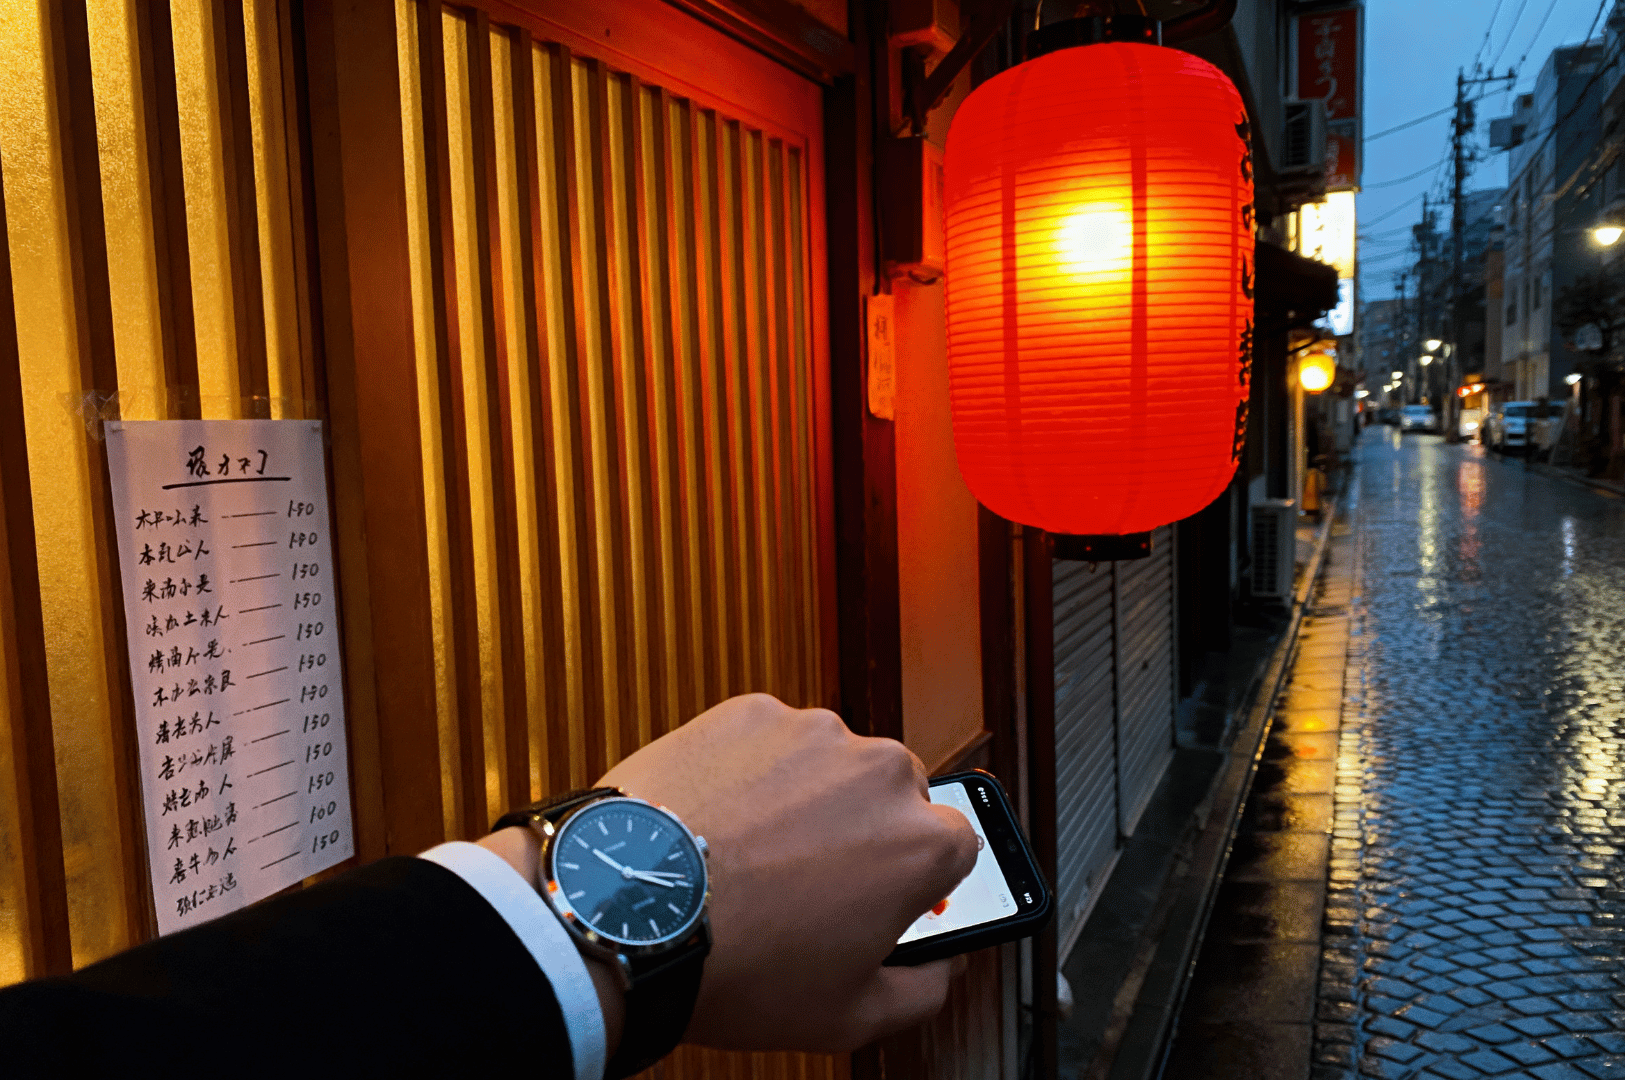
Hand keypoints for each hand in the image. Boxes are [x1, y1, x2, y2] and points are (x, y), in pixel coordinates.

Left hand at [598, 693, 978, 1052]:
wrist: (627, 913)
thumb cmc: (736, 967)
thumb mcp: (850, 1016)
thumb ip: (925, 989)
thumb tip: (943, 965)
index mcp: (922, 842)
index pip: (957, 845)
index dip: (921, 877)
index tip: (887, 894)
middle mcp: (879, 771)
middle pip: (895, 796)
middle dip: (865, 833)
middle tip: (810, 882)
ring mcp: (812, 734)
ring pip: (830, 764)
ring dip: (809, 797)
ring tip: (751, 854)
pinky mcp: (750, 713)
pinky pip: (769, 741)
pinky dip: (752, 771)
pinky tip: (719, 820)